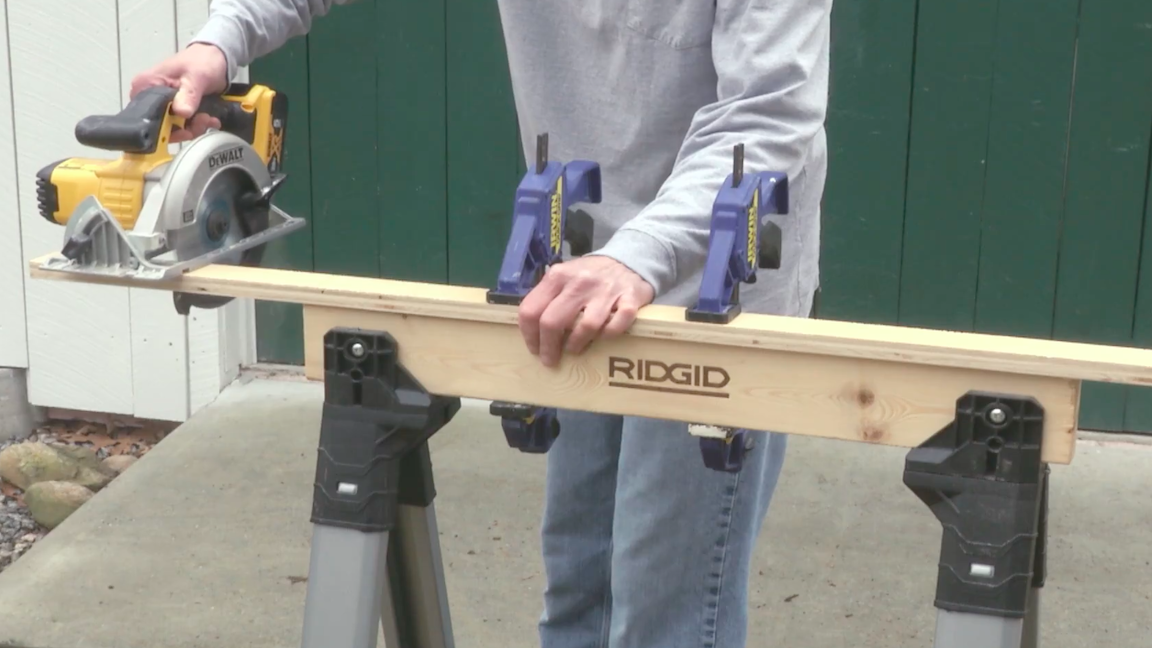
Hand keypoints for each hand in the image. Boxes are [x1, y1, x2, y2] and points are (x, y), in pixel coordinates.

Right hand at [129, 43, 228, 142]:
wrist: (217, 58)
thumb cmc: (202, 61)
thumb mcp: (196, 77)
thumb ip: (188, 96)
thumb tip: (181, 112)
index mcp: (145, 85)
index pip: (145, 116)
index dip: (164, 128)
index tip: (184, 129)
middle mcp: (150, 96)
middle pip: (161, 126)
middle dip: (184, 128)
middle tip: (202, 120)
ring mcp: (163, 103)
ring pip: (174, 128)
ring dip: (194, 127)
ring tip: (208, 117)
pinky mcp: (176, 108)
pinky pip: (184, 124)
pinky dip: (197, 125)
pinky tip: (209, 119)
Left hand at [517, 256, 654, 366]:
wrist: (628, 260)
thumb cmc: (590, 275)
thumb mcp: (564, 276)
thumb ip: (548, 296)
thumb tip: (533, 330)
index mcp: (558, 276)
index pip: (531, 310)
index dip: (529, 335)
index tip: (534, 349)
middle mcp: (579, 282)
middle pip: (552, 322)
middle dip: (548, 347)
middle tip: (550, 360)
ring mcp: (605, 291)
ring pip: (585, 327)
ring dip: (576, 344)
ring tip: (574, 349)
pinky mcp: (630, 299)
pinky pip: (616, 326)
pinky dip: (608, 335)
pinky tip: (603, 337)